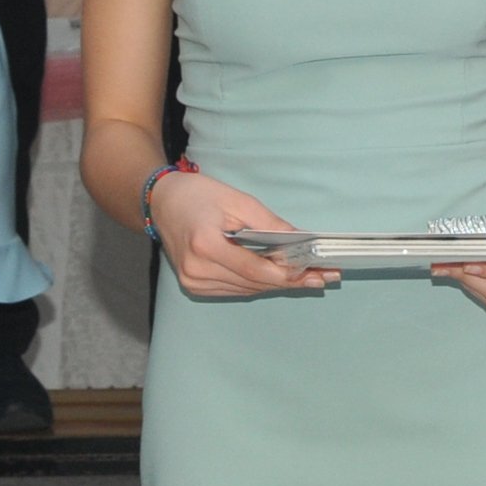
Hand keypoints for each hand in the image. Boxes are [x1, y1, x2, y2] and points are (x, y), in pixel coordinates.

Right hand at [152, 171, 335, 299]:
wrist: (161, 202)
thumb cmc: (198, 195)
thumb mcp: (239, 202)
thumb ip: (270, 225)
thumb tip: (302, 242)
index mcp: (206, 246)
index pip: (256, 270)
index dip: (288, 275)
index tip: (316, 273)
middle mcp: (197, 269)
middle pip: (254, 284)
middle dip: (291, 281)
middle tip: (324, 277)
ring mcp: (193, 281)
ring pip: (247, 290)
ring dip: (276, 284)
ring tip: (308, 278)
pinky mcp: (194, 286)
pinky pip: (234, 289)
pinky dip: (257, 283)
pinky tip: (278, 277)